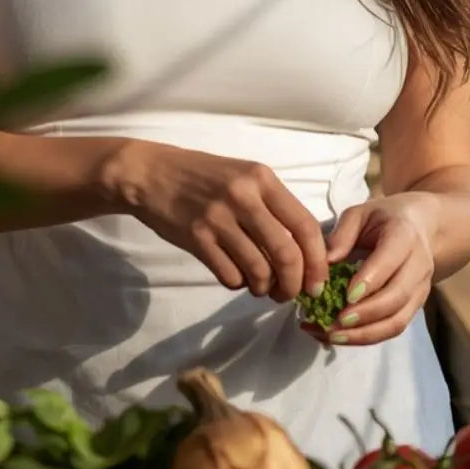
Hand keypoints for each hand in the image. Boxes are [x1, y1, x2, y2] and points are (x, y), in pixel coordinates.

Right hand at [98, 139, 328, 301]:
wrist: (151, 173)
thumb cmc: (203, 176)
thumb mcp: (244, 177)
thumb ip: (273, 206)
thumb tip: (303, 251)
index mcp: (262, 180)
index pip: (305, 226)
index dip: (317, 261)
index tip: (317, 281)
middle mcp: (244, 197)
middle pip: (286, 254)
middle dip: (294, 283)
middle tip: (290, 294)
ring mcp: (218, 218)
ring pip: (259, 270)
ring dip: (265, 288)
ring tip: (262, 288)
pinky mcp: (196, 238)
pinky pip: (230, 275)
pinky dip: (238, 284)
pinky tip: (236, 276)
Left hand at [304, 192, 437, 345]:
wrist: (422, 226)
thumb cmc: (384, 218)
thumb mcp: (360, 214)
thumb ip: (341, 235)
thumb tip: (322, 264)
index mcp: (404, 235)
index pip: (390, 261)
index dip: (370, 281)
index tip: (346, 296)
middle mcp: (418, 265)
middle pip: (397, 297)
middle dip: (365, 315)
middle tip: (333, 323)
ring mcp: (420, 289)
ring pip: (398, 320)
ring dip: (364, 334)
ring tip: (331, 336)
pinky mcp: (415, 306)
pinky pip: (394, 328)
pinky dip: (367, 337)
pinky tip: (340, 337)